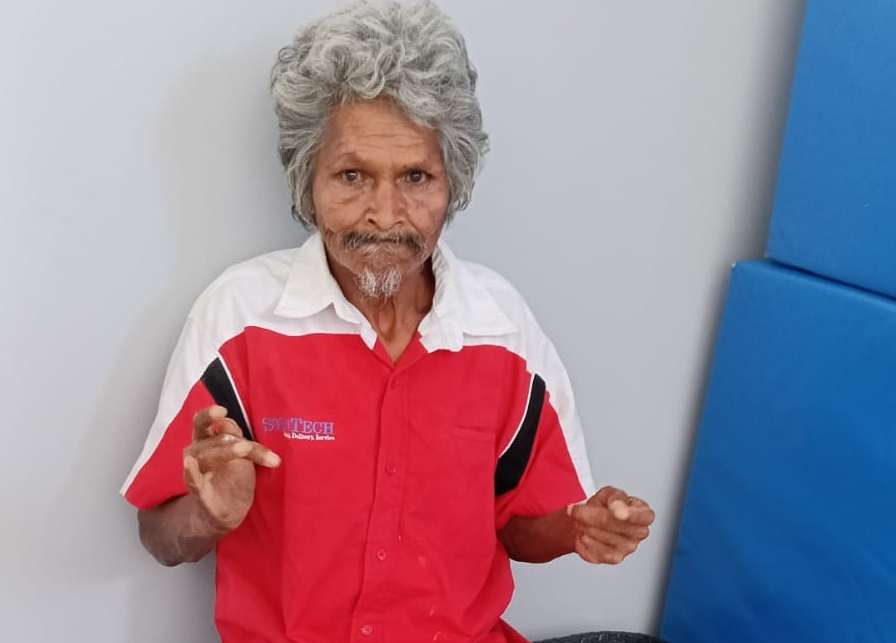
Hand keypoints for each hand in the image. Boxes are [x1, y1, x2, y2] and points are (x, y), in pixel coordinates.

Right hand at [182, 405, 280, 533]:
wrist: (230, 508)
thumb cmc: (235, 475)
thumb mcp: (241, 452)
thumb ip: (236, 436)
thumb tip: (227, 421)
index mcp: (208, 439)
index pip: (213, 423)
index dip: (216, 416)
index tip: (223, 409)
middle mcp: (198, 451)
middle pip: (214, 437)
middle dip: (228, 434)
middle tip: (234, 427)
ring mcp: (196, 470)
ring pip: (208, 454)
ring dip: (228, 451)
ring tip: (245, 449)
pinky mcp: (198, 490)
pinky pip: (192, 479)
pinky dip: (191, 471)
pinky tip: (189, 465)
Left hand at [568, 485, 654, 564]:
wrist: (590, 521)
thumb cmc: (605, 506)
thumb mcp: (610, 493)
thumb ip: (615, 497)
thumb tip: (616, 506)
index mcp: (644, 513)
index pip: (643, 516)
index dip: (629, 514)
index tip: (615, 511)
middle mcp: (640, 532)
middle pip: (614, 524)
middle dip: (591, 516)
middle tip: (577, 510)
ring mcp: (629, 547)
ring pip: (602, 537)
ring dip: (584, 527)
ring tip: (579, 520)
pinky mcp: (615, 558)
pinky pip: (596, 551)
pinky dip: (584, 541)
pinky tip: (583, 534)